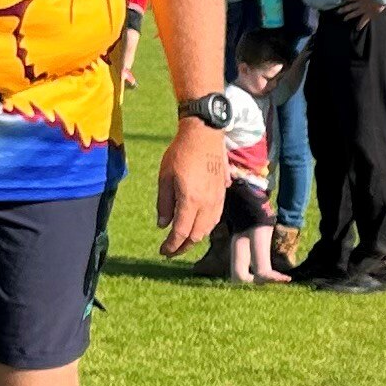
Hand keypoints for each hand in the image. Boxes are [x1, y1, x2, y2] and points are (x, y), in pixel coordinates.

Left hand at [157, 118, 228, 257]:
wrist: (204, 134)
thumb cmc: (180, 152)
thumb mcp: (165, 177)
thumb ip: (164, 203)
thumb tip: (163, 225)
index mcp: (190, 200)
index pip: (181, 232)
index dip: (172, 246)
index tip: (163, 251)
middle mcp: (207, 203)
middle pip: (196, 235)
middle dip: (183, 246)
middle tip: (171, 250)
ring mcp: (217, 198)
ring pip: (208, 228)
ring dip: (195, 238)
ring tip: (183, 241)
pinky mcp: (223, 193)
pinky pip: (215, 217)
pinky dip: (205, 227)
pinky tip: (198, 226)